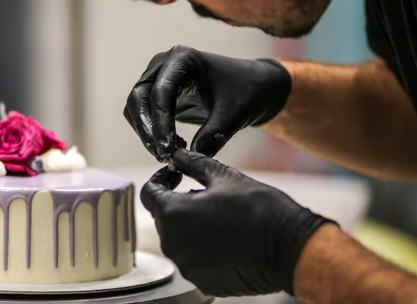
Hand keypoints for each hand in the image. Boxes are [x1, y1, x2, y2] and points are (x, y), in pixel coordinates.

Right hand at [123, 45, 290, 160]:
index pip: (160, 92)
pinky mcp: (157, 92)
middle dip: (147, 129)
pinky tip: (172, 146)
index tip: (167, 150)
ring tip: (168, 154)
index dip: (160, 123)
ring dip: (145, 133)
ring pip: (135, 107)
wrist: (253, 87)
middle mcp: (164, 64)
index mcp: (183, 59)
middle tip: (162, 156)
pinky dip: (150, 132)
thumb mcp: (233, 115)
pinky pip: (143, 114)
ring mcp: (157, 77)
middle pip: (139, 97)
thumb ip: (213, 136)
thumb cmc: (246, 93)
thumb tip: (190, 160)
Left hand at [141, 149, 333, 296]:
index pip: (149, 193)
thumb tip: (179, 156)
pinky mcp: (203, 282)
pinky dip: (203, 248)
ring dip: (191, 226)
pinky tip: (227, 239)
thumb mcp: (224, 177)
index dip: (160, 179)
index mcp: (172, 214)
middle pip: (163, 218)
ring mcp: (187, 266)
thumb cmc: (258, 209)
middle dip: (178, 202)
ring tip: (220, 217)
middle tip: (205, 194)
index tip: (175, 174)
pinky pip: (194, 260)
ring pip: (178, 240)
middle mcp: (172, 244)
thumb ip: (194, 164)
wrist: (290, 249)